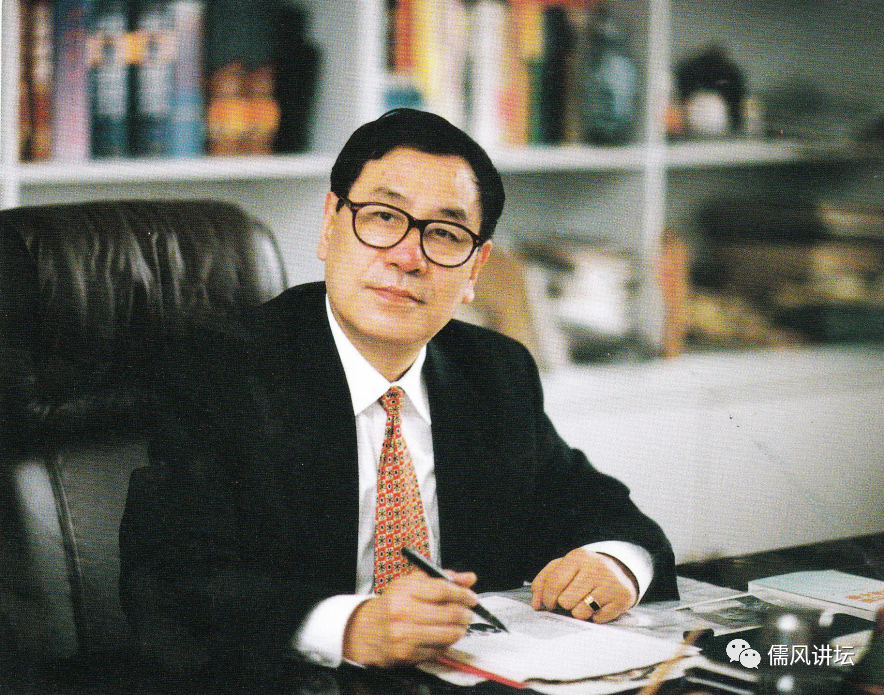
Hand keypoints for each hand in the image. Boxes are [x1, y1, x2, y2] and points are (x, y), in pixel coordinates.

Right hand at [342, 569, 477, 666]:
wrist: (366, 630)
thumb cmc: (392, 604)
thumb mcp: (411, 583)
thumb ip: (442, 579)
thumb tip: (469, 578)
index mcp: (404, 591)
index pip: (442, 590)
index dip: (462, 593)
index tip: (472, 597)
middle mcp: (403, 613)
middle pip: (448, 613)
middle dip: (466, 613)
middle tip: (469, 612)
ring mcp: (405, 636)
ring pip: (448, 634)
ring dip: (460, 629)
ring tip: (459, 625)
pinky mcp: (407, 654)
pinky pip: (439, 649)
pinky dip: (446, 643)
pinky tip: (443, 636)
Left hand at [530, 548, 637, 622]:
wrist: (620, 571)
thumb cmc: (584, 571)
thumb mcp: (563, 568)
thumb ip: (543, 582)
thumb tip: (536, 604)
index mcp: (578, 556)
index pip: (554, 583)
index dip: (547, 598)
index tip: (548, 603)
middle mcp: (596, 567)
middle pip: (565, 601)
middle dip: (564, 604)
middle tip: (570, 599)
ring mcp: (611, 583)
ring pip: (580, 613)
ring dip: (579, 612)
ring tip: (585, 602)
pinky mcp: (623, 598)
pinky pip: (598, 619)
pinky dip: (595, 616)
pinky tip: (599, 605)